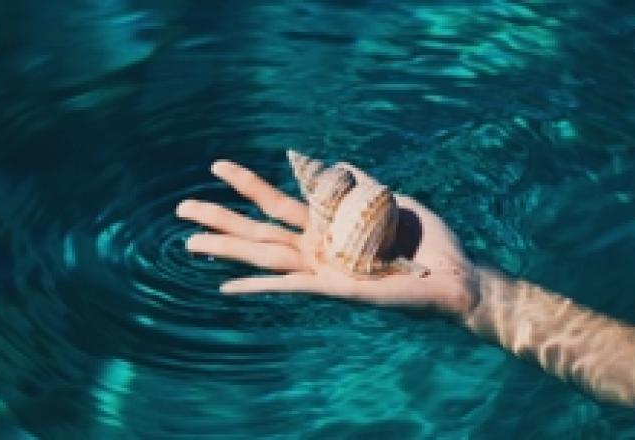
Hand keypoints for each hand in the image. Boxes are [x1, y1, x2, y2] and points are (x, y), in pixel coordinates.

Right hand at [175, 160, 478, 317]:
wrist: (453, 274)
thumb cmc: (425, 242)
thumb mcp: (390, 199)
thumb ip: (361, 183)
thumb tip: (336, 163)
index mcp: (329, 226)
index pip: (278, 202)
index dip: (248, 184)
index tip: (217, 167)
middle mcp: (318, 248)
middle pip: (259, 229)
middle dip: (221, 217)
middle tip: (181, 208)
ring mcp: (322, 269)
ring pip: (264, 255)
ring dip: (226, 248)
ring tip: (189, 240)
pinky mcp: (335, 287)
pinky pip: (290, 285)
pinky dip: (258, 286)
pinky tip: (226, 288)